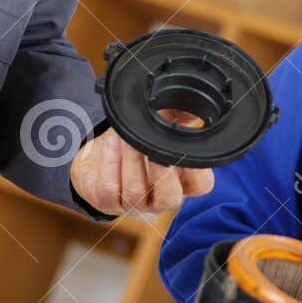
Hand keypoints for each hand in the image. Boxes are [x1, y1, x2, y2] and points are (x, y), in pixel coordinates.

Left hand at [68, 120, 213, 216]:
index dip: (199, 172)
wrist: (101, 156)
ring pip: (136, 192)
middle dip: (162, 173)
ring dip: (132, 161)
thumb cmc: (137, 144)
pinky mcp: (108, 202)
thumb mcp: (159, 129)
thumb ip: (178, 117)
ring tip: (127, 137)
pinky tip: (112, 142)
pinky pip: (109, 188)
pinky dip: (110, 163)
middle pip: (170, 199)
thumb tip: (190, 98)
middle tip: (153, 147)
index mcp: (179, 183)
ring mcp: (133, 204)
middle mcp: (159, 199)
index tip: (189, 150)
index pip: (200, 186)